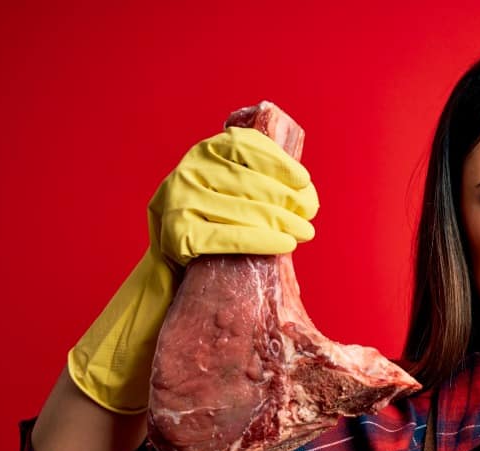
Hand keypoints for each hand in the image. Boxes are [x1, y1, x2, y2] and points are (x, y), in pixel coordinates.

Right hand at [68, 127, 319, 413]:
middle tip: (310, 214)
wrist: (169, 273)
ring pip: (245, 209)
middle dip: (287, 198)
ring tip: (305, 232)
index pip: (245, 147)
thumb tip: (304, 193)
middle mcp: (186, 174)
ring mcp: (179, 205)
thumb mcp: (226, 195)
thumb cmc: (212, 230)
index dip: (279, 163)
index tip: (304, 181)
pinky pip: (232, 237)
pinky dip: (263, 241)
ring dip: (283, 221)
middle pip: (250, 182)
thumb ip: (253, 182)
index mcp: (201, 155)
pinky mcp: (179, 236)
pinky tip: (286, 245)